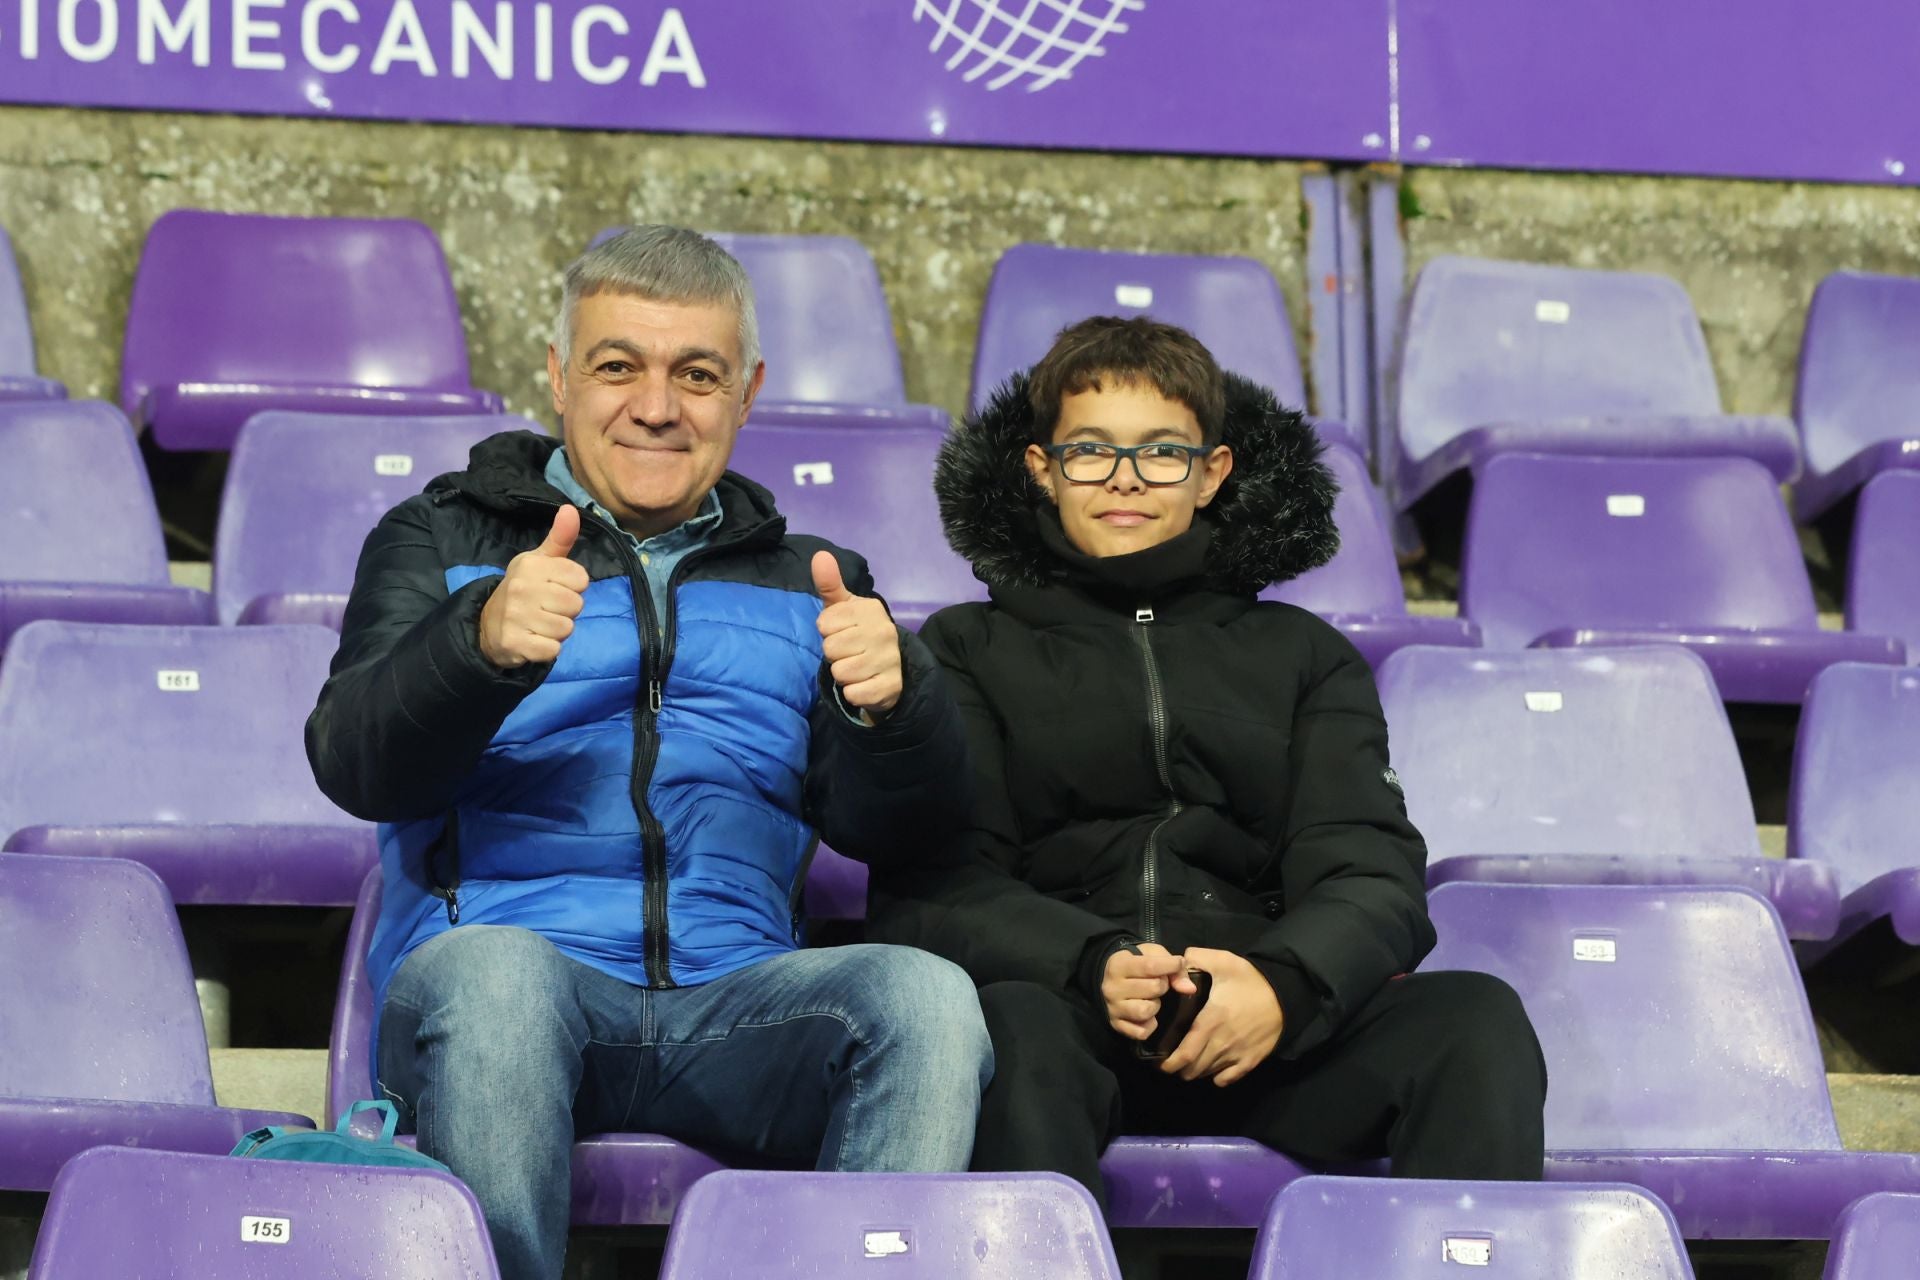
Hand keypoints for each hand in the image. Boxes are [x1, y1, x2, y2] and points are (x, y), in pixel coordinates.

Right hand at [478, 505, 589, 668]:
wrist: (488, 625)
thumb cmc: (524, 589)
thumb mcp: (540, 561)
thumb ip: (560, 538)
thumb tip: (571, 509)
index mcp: (531, 565)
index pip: (581, 579)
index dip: (574, 587)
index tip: (555, 588)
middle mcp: (521, 588)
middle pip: (576, 605)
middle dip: (567, 612)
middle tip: (547, 610)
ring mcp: (516, 616)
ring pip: (566, 629)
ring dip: (558, 632)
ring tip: (540, 625)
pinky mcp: (514, 643)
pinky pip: (553, 650)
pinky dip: (548, 650)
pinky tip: (533, 640)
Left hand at [813, 551, 902, 715]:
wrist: (890, 670)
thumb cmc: (857, 633)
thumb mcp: (843, 608)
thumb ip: (830, 583)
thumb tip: (820, 555)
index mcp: (870, 609)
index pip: (824, 624)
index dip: (828, 632)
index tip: (843, 633)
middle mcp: (884, 631)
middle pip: (831, 649)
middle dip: (835, 655)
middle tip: (850, 653)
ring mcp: (890, 660)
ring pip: (841, 672)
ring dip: (843, 675)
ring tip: (857, 668)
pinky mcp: (890, 687)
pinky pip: (854, 693)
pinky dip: (853, 693)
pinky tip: (864, 684)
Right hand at [1101, 943, 1198, 1040]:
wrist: (1112, 981)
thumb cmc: (1137, 964)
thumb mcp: (1153, 955)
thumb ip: (1173, 967)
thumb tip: (1189, 989)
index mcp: (1118, 964)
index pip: (1150, 966)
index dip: (1171, 965)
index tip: (1178, 963)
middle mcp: (1112, 988)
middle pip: (1152, 988)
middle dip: (1162, 985)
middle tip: (1159, 983)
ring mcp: (1113, 1008)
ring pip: (1145, 1011)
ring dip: (1155, 1005)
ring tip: (1152, 999)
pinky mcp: (1117, 1026)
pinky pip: (1141, 1032)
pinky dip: (1149, 1025)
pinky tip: (1149, 1016)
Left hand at [1160, 948, 1283, 1086]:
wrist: (1285, 994)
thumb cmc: (1251, 980)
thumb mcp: (1223, 961)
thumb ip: (1195, 959)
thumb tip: (1176, 964)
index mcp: (1211, 1021)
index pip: (1185, 1054)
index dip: (1169, 1063)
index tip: (1159, 1062)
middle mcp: (1222, 1043)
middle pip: (1193, 1069)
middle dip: (1179, 1068)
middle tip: (1170, 1062)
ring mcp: (1237, 1054)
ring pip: (1208, 1074)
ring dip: (1195, 1072)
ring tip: (1188, 1064)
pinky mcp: (1251, 1060)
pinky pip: (1228, 1079)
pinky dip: (1217, 1078)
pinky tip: (1213, 1069)